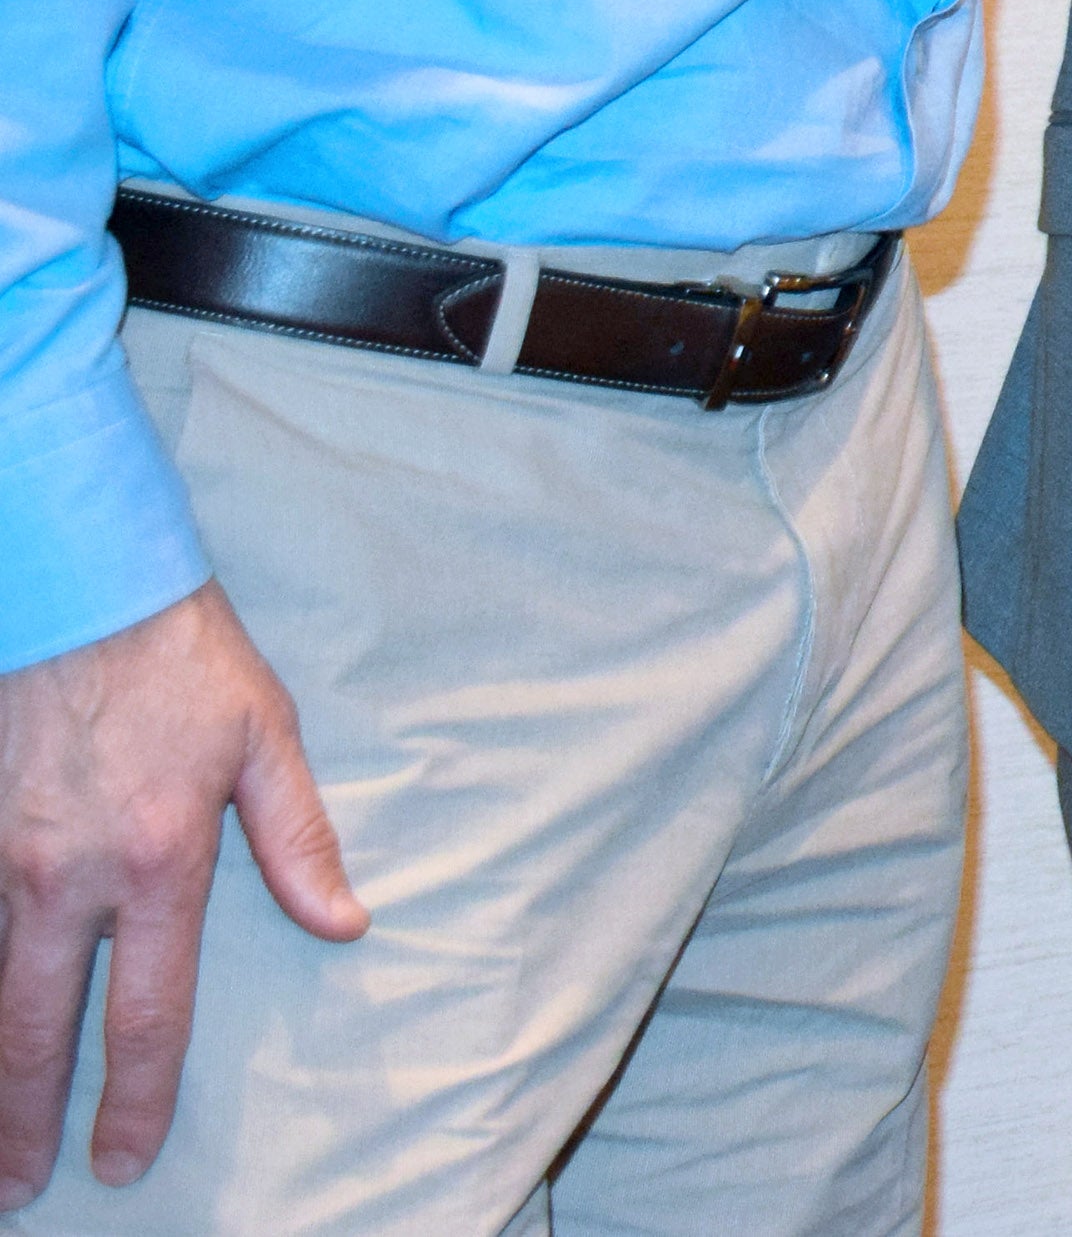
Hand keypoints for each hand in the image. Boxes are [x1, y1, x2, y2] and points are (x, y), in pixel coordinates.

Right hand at [0, 584, 364, 1201]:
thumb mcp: (266, 738)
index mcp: (159, 861)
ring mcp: (2, 859)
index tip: (121, 1158)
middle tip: (23, 1188)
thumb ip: (300, 841)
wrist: (77, 587)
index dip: (134, 1097)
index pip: (145, 1012)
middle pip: (36, 1028)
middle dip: (27, 1119)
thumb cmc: (182, 661)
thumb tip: (345, 923)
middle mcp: (67, 877)